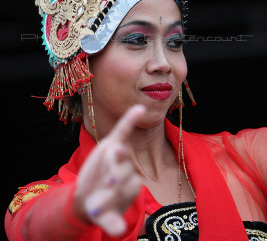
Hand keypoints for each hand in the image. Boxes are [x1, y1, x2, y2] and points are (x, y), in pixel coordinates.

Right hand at [73, 104, 145, 235]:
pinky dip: (130, 119)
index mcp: (130, 185)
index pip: (132, 185)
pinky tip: (140, 108)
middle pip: (125, 169)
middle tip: (108, 185)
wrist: (87, 197)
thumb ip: (111, 222)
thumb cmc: (100, 205)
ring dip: (113, 160)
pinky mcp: (110, 144)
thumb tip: (118, 230)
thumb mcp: (104, 217)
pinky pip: (122, 129)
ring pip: (117, 154)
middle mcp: (127, 170)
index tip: (103, 204)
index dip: (119, 193)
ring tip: (102, 169)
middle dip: (116, 176)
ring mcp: (119, 156)